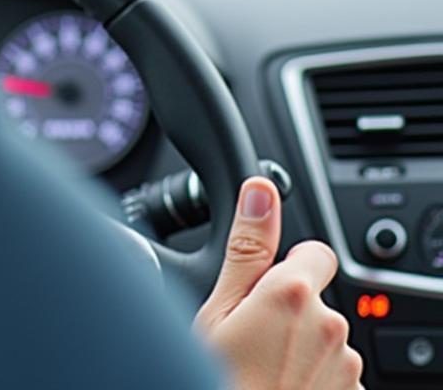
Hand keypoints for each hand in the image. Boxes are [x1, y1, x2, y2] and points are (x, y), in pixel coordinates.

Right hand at [195, 177, 363, 389]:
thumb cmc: (218, 378)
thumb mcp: (216, 308)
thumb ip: (247, 246)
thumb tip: (262, 190)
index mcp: (294, 293)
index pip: (314, 250)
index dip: (285, 263)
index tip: (261, 285)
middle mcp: (330, 327)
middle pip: (314, 297)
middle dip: (285, 308)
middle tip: (244, 334)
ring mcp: (343, 368)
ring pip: (321, 338)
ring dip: (297, 344)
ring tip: (257, 366)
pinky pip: (329, 374)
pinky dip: (307, 378)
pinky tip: (274, 386)